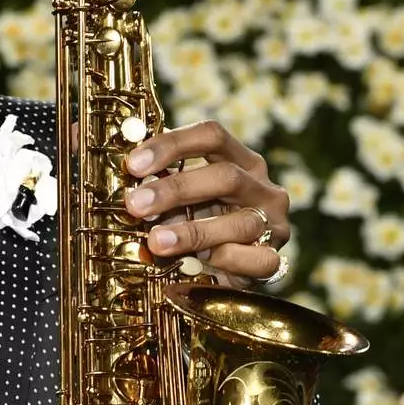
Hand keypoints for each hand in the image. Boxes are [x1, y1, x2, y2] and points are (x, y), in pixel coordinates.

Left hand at [123, 121, 288, 282]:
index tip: (134, 165)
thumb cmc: (203, 223)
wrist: (234, 269)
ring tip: (156, 241)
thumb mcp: (184, 199)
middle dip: (176, 189)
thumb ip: (164, 186)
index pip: (212, 136)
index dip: (172, 145)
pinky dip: (227, 260)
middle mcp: (261, 186)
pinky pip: (257, 259)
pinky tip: (201, 263)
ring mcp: (273, 222)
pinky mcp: (275, 257)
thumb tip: (128, 177)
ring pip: (240, 222)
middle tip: (136, 204)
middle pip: (225, 176)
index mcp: (240, 160)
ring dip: (193, 232)